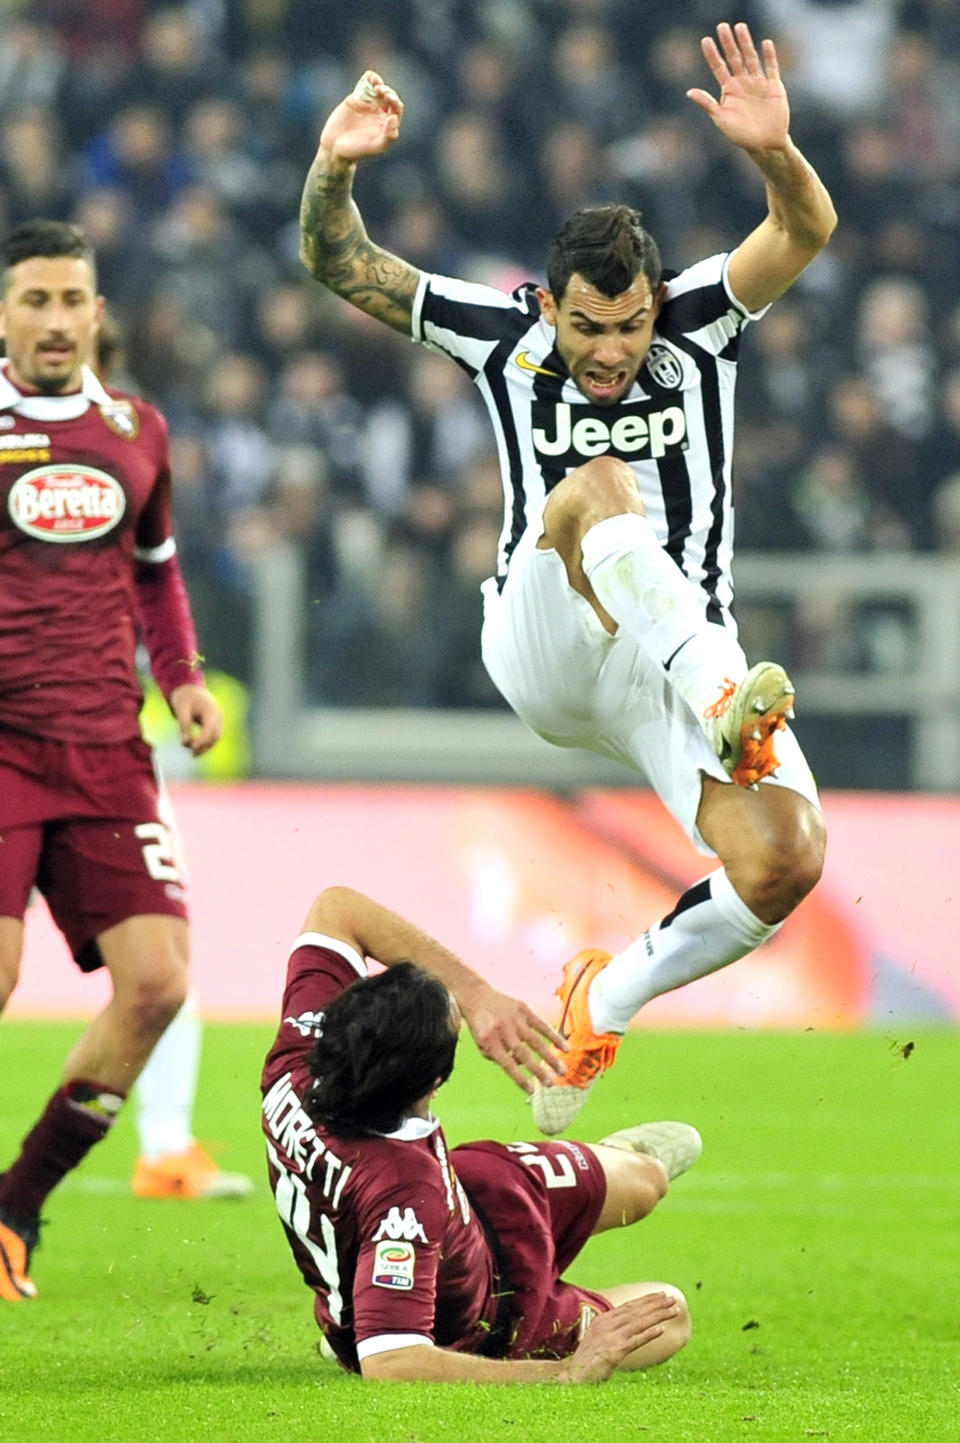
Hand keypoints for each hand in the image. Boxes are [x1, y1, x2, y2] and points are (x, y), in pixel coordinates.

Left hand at [170, 683, 221, 756]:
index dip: (202, 741)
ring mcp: (218, 718)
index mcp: (210, 710)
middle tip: (192, 754)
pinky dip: (206, 741)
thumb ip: (184, 726)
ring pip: (216, 736)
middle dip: (205, 746)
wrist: (189, 687)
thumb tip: (186, 744)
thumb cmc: (184, 697)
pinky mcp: (214, 721)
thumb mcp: (181, 710)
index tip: (192, 748)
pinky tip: (196, 747)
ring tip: (194, 754)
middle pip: (216, 735)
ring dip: (206, 746)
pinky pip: (213, 734)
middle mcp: (217, 715)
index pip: (210, 730)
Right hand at [319, 70, 403, 162]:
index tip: (389, 100)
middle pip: (389, 96)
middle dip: (388, 92)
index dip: (395, 102)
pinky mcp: (356, 98)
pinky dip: (369, 78)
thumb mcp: (375, 147)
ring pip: (378, 88)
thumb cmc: (356, 151)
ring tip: (375, 83)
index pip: (397, 109)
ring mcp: (368, 104)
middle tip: (381, 91)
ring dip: (379, 83)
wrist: (334, 147)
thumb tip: (394, 118)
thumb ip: (388, 136)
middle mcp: (380, 112)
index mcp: (387, 124)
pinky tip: (370, 77)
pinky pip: (365, 85)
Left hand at [459, 982, 566, 1093]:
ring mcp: (514, 1019)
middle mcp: (503, 1030)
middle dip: (538, 1071)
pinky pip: (542, 1025)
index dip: (520, 1079)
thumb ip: (500, 1058)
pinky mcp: (523, 1009)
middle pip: (523, 1054)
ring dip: (550, 1058)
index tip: (532, 1091)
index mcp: (490, 1042)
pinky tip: (565, 1048)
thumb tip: (522, 1066)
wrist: (477, 996)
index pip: (507, 1065)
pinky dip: (554, 1037)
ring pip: (536, 1042)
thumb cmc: (481, 1026)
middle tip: (550, 1084)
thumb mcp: (483, 1045)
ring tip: (561, 1072)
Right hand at [559, 1293, 680, 1383]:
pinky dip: (649, 1334)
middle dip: (656, 1303)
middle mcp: (607, 1324)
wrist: (574, 1374)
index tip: (661, 1294)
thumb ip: (613, 1330)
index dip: (647, 1299)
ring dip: (658, 1316)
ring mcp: (611, 1337)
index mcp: (604, 1319)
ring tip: (673, 1310)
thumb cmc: (588, 1358)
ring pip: (639, 1322)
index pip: (629, 1305)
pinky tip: (661, 1330)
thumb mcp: (599, 1338)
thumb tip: (630, 1326)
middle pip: (637, 1310)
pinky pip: (636, 1341)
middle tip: (672, 1298)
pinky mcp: (615, 1352)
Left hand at [686, 21, 788, 153]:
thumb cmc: (740, 135)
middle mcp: (743, 83)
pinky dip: (769, 56)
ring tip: (740, 27)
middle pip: (734, 58)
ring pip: (751, 58)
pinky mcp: (774, 86)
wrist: (765, 145)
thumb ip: (707, 104)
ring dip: (746, 43)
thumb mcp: (721, 119)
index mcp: (729, 90)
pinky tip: (765, 43)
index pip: (719, 67)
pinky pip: (771, 68)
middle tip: (722, 26)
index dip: (712, 54)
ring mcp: (758, 83)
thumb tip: (689, 92)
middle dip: (728, 42)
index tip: (705, 40)